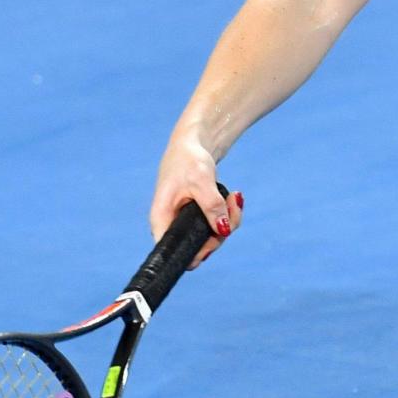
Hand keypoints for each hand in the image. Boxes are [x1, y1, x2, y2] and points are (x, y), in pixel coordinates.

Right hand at [150, 135, 243, 270]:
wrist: (192, 143)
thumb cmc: (188, 159)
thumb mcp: (201, 180)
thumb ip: (211, 206)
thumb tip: (223, 231)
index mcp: (162, 220)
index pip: (173, 253)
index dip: (196, 254)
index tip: (215, 238)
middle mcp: (172, 225)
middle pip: (199, 248)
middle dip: (221, 232)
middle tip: (232, 206)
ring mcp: (185, 223)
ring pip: (212, 237)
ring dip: (230, 221)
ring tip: (235, 196)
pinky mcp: (198, 217)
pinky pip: (217, 226)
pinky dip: (229, 215)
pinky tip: (234, 197)